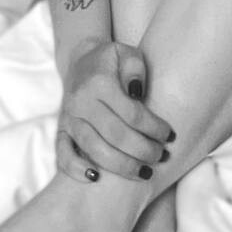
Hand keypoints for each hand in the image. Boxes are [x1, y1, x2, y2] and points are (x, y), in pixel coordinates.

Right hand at [56, 39, 174, 183]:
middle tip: (160, 156)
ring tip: (143, 173)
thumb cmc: (110, 60)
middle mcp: (81, 102)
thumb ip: (135, 69)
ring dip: (120, 166)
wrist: (79, 61)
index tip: (170, 136)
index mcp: (100, 82)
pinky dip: (76, 169)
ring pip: (93, 149)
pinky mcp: (61, 130)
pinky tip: (96, 179)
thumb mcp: (127, 53)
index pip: (132, 113)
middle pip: (115, 135)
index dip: (154, 128)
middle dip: (142, 150)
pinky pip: (62, 154)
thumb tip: (137, 93)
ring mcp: (69, 118)